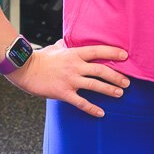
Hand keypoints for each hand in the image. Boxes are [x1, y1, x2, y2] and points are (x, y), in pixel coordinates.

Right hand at [5, 42, 129, 117]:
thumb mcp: (55, 47)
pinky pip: (81, 102)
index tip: (125, 55)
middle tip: (127, 82)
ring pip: (95, 85)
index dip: (113, 52)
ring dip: (109, 90)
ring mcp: (70, 80)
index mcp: (75, 53)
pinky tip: (101, 113)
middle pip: (101, 70)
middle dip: (116, 76)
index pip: (98, 51)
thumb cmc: (41, 58)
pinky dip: (92, 108)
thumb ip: (64, 45)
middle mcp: (75, 66)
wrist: (26, 69)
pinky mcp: (64, 93)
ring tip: (120, 94)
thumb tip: (66, 41)